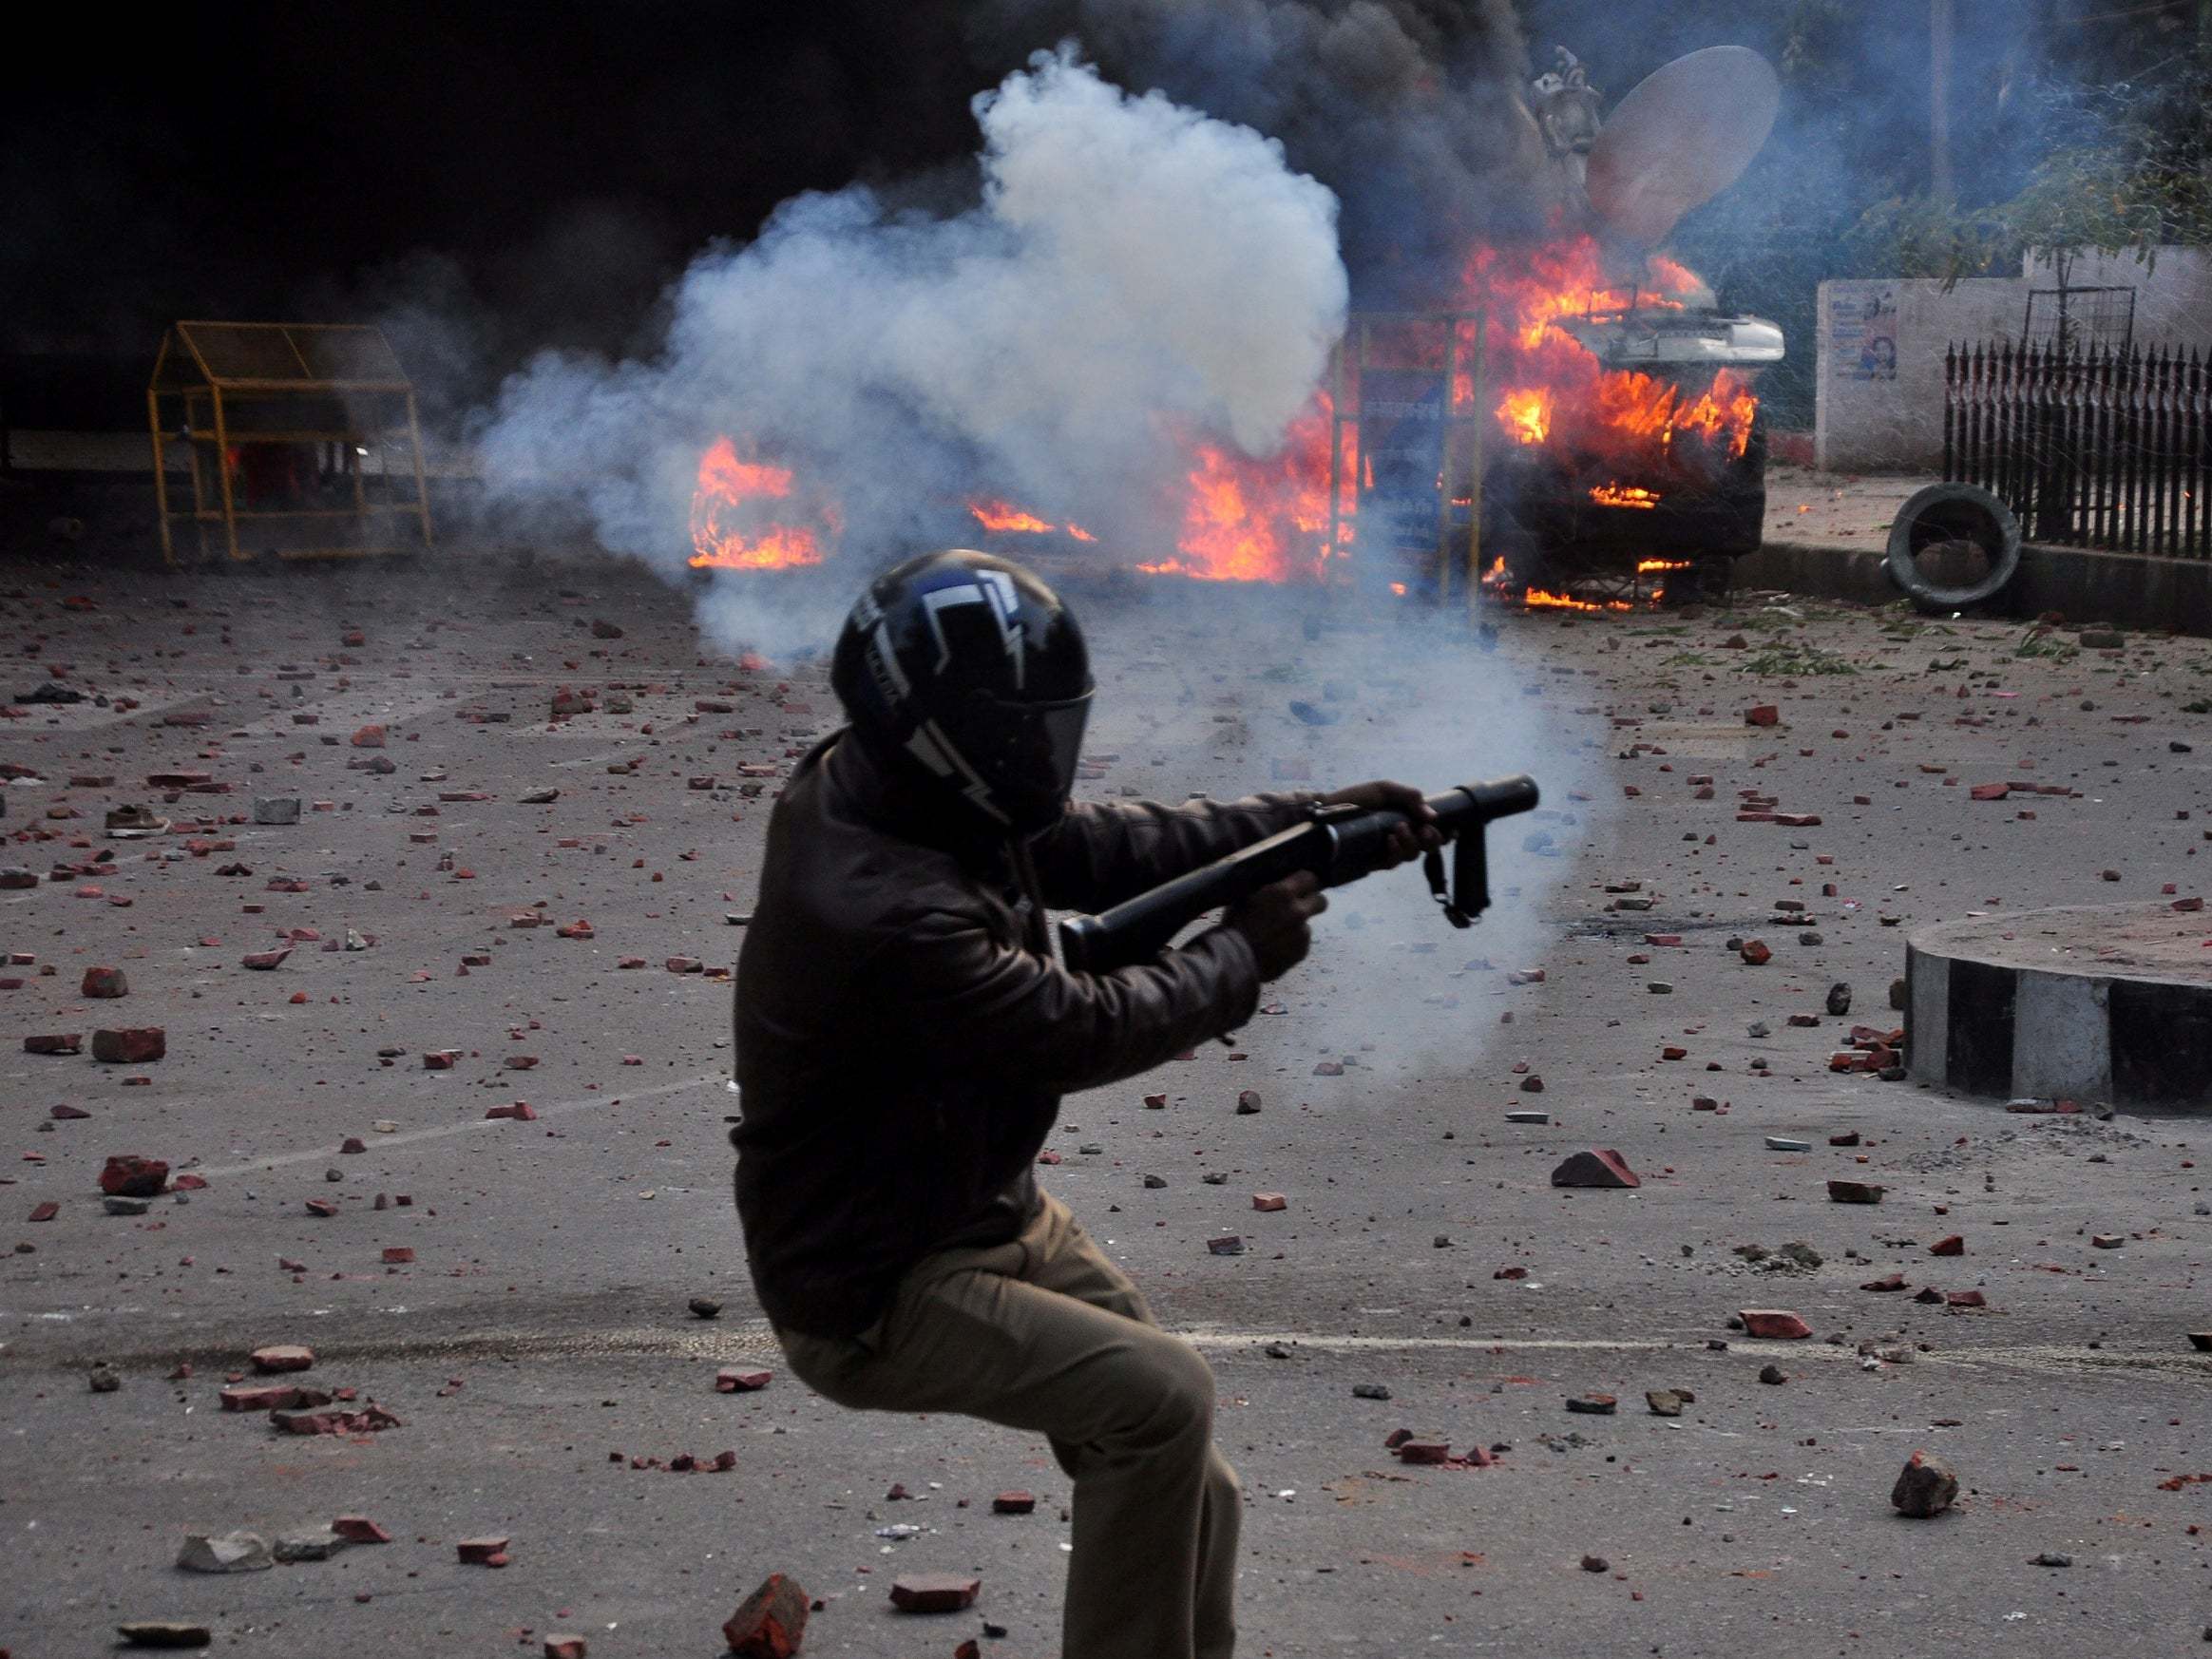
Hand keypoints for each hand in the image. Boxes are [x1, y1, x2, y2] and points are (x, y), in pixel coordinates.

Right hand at [1224, 870, 1326, 980]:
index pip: (1310, 878)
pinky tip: (1277, 947)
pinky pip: (1302, 942)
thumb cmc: (1235, 925)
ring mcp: (1302, 933)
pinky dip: (1292, 943)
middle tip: (1299, 907)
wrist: (1235, 960)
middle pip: (1322, 901)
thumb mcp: (1246, 897)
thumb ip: (1267, 889)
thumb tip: (1277, 883)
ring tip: (1277, 934)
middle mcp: (1298, 911)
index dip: (1306, 882)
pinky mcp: (1302, 951)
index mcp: (1283, 893)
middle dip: (1312, 903)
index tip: (1301, 886)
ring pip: (1308, 924)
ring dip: (1297, 926)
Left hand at [1322, 779, 1442, 868]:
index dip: (1445, 833)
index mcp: (1406, 818)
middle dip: (1432, 840)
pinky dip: (1395, 852)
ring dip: (1411, 843)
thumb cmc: (1354, 799)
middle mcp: (1400, 836)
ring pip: (1412, 856)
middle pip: (1427, 846)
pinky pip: (1392, 863)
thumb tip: (1432, 815)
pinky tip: (1390, 841)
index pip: (1432, 829)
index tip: (1453, 829)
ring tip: (1399, 829)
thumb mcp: (1384, 790)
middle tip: (1425, 830)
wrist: (1326, 812)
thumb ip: (1410, 797)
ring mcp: (1387, 850)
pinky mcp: (1373, 862)